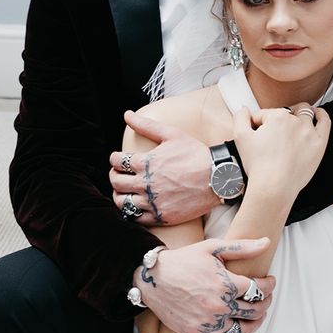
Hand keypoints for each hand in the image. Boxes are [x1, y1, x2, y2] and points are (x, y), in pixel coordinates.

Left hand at [109, 110, 218, 226]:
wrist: (218, 178)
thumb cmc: (195, 154)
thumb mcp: (172, 134)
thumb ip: (146, 125)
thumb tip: (127, 114)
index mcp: (145, 162)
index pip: (116, 161)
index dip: (114, 159)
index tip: (118, 159)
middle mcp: (145, 183)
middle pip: (116, 181)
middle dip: (114, 175)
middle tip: (119, 174)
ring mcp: (152, 202)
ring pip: (122, 201)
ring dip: (119, 195)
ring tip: (125, 190)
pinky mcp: (161, 216)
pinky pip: (136, 218)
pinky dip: (132, 211)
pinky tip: (137, 205)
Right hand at [135, 237, 275, 332]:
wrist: (154, 278)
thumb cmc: (185, 259)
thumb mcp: (213, 247)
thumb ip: (242, 247)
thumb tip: (266, 242)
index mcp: (226, 283)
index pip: (259, 289)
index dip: (269, 285)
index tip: (270, 281)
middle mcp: (219, 305)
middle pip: (255, 310)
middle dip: (266, 302)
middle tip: (266, 297)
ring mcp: (209, 322)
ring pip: (244, 329)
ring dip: (257, 322)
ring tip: (258, 314)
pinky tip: (244, 329)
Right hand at [232, 104, 330, 195]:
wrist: (274, 187)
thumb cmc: (258, 164)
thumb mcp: (240, 137)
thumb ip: (240, 117)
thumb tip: (244, 110)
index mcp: (277, 117)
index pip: (264, 114)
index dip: (257, 124)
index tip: (256, 136)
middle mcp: (295, 121)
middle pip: (284, 114)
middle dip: (276, 120)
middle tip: (271, 136)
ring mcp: (309, 132)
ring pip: (305, 114)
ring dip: (297, 116)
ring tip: (292, 125)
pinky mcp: (319, 144)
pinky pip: (324, 122)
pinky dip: (321, 115)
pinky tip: (317, 114)